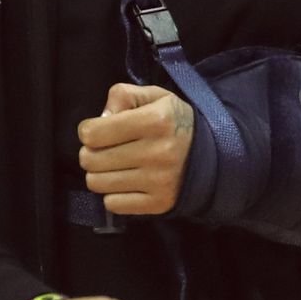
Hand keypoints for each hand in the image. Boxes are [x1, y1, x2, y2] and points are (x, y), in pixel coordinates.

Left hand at [78, 82, 195, 216]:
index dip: (88, 131)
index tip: (98, 131)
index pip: (93, 133)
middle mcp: (157, 152)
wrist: (212, 154)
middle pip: (90, 160)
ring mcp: (158, 181)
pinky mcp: (159, 203)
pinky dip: (114, 194)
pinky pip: (113, 204)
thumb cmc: (174, 121)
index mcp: (155, 120)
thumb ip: (122, 95)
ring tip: (115, 166)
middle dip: (91, 153)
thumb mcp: (154, 96)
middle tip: (105, 150)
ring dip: (100, 175)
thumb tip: (99, 120)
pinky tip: (127, 182)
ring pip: (98, 184)